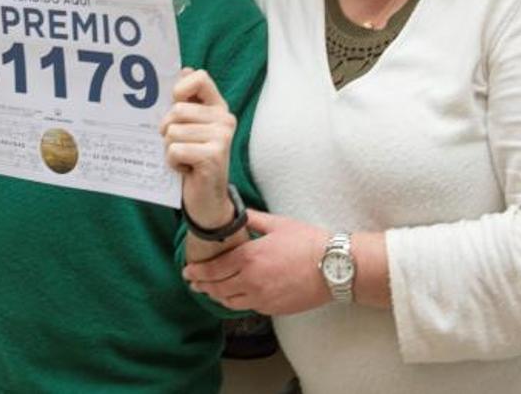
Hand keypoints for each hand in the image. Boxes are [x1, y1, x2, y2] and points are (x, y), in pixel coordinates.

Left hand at [160, 69, 235, 228]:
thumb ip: (185, 102)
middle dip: (167, 129)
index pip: (200, 77)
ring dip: (170, 149)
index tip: (173, 101)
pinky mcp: (214, 155)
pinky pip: (175, 150)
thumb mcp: (187, 128)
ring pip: (173, 131)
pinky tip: (187, 169)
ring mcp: (222, 137)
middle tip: (178, 145)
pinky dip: (173, 162)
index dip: (180, 87)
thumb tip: (182, 70)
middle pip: (176, 109)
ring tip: (184, 159)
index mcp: (217, 107)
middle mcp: (224, 119)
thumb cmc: (191, 161)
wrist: (206, 200)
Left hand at [183, 210, 329, 314]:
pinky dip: (234, 302)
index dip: (197, 271)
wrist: (334, 267)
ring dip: (215, 295)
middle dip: (201, 285)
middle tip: (192, 282)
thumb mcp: (277, 224)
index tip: (187, 271)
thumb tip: (236, 212)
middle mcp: (251, 280)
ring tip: (209, 290)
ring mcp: (262, 297)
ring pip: (229, 301)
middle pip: (217, 287)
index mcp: (249, 257)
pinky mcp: (272, 308)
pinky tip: (233, 296)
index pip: (214, 268)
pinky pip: (247, 307)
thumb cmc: (308, 242)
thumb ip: (251, 219)